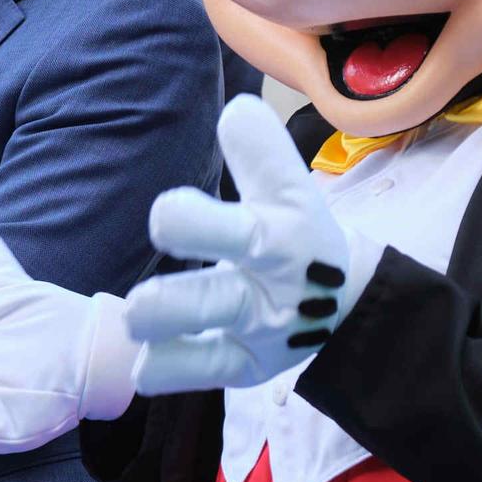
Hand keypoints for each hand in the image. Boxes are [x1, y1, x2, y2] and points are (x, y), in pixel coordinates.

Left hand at [126, 95, 366, 394]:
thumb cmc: (293, 234)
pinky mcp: (244, 364)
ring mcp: (262, 319)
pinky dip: (164, 366)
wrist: (341, 309)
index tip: (237, 117)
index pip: (278, 171)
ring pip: (210, 308)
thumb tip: (236, 112)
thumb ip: (259, 154)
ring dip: (164, 307)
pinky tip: (146, 356)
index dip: (257, 144)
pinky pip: (197, 369)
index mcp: (288, 213)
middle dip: (195, 224)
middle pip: (244, 238)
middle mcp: (278, 264)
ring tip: (139, 310)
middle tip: (164, 219)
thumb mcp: (286, 192)